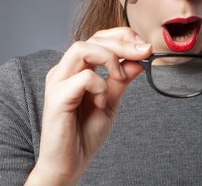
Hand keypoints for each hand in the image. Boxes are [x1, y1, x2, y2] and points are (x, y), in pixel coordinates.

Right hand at [26, 27, 151, 185]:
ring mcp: (58, 82)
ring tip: (119, 77)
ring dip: (109, 58)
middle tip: (144, 52)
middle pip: (92, 38)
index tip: (145, 47)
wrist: (69, 164)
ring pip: (82, 48)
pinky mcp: (57, 98)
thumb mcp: (110, 101)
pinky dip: (100, 86)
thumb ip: (121, 79)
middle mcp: (64, 71)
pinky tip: (102, 102)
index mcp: (75, 69)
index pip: (98, 38)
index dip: (122, 36)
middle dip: (122, 42)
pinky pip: (84, 77)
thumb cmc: (84, 133)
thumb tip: (139, 58)